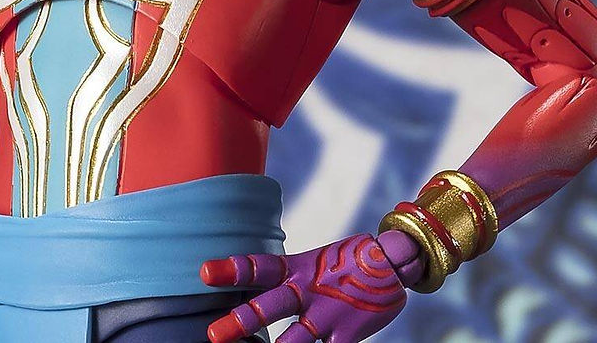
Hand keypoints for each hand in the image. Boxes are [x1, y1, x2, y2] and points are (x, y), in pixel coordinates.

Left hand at [201, 231, 422, 342]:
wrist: (391, 261)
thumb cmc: (345, 263)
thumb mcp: (312, 262)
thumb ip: (287, 279)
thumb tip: (255, 287)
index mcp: (297, 269)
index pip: (258, 268)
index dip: (231, 270)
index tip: (204, 272)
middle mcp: (307, 291)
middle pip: (268, 308)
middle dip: (240, 322)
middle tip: (213, 335)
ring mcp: (326, 315)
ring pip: (294, 340)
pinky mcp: (345, 336)